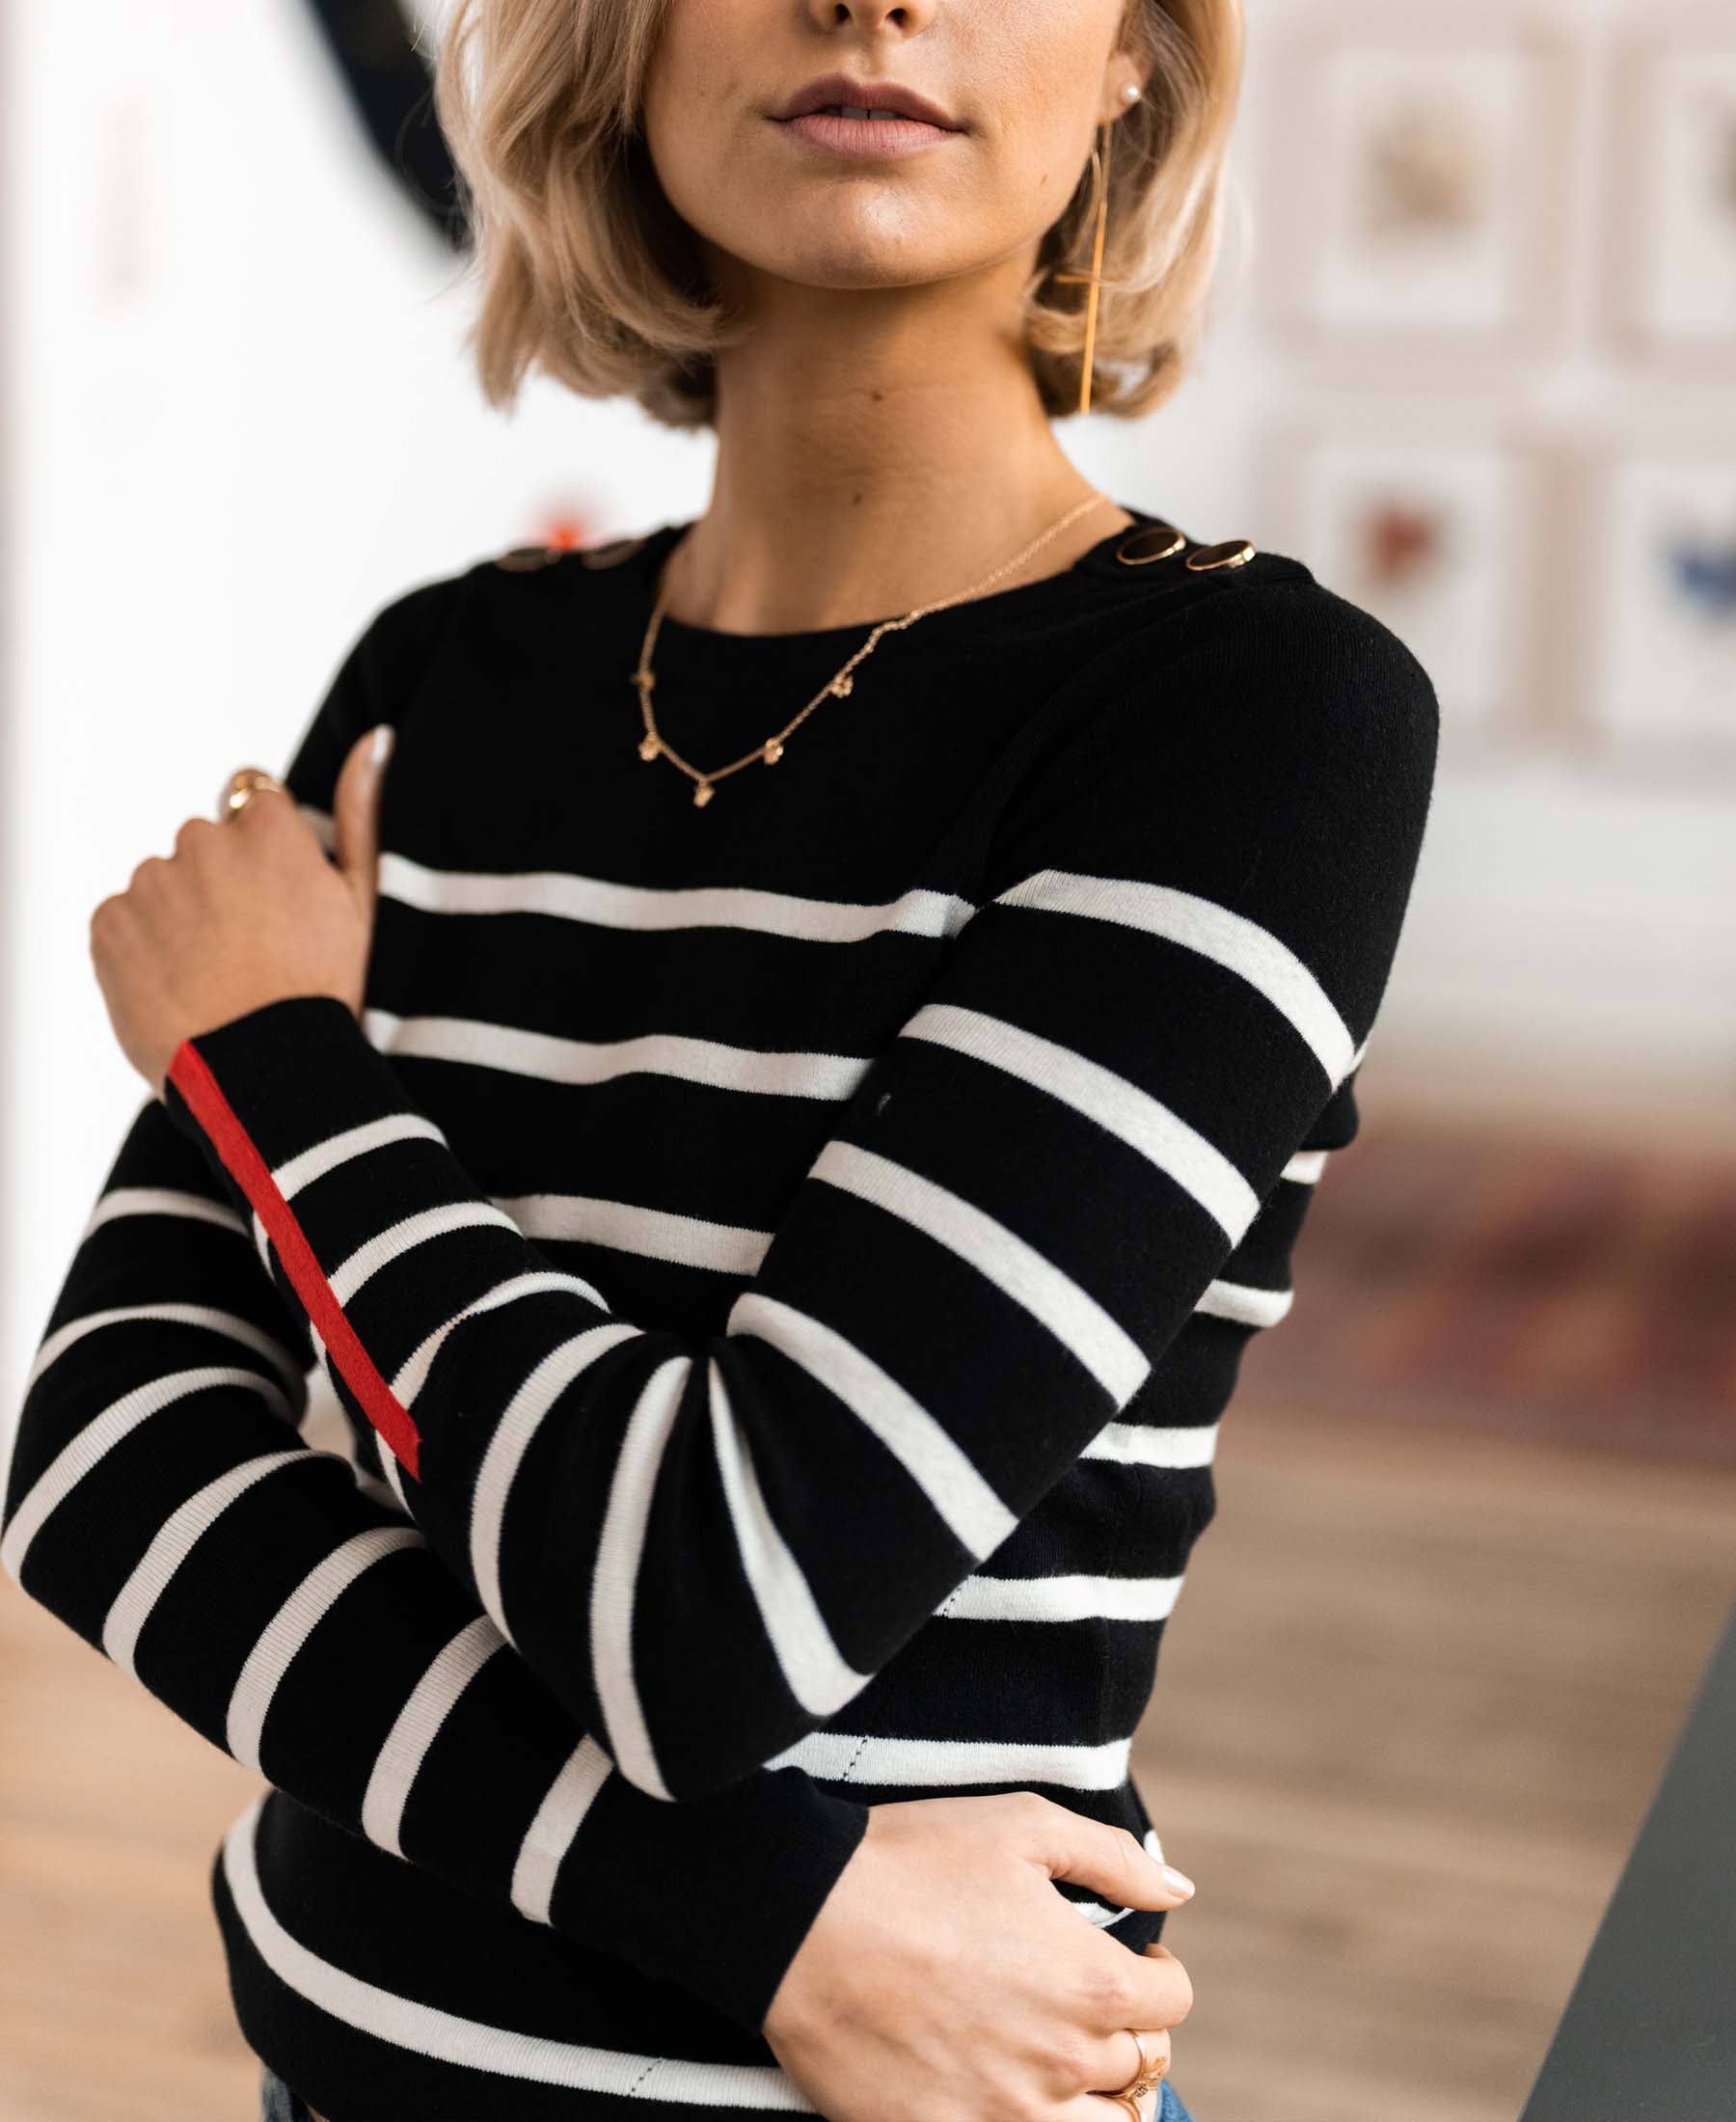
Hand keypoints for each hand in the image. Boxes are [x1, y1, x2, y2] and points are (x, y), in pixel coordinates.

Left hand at [89, 726, 393, 1099]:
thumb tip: (377, 737)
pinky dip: (143, 947)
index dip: (263, 848)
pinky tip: (180, 986)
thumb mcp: (362, 899)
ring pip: (163, 884)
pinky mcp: (108, 922)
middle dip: (220, 881)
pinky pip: (124, 920)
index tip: (275, 897)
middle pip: (203, 843)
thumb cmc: (326, 987)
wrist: (264, 1071)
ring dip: (180, 916)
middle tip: (251, 949)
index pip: (249, 799)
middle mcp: (201, 840)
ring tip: (215, 976)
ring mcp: (149, 881)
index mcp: (266, 828)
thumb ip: (363, 810)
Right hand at [762, 1791, 1195, 2121]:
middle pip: (1139, 2067)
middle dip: (1119, 2029)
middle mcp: (1064, 2063)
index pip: (1173, 2001)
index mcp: (1093, 1983)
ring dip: (1090, 2098)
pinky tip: (997, 2087)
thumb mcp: (1021, 1825)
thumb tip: (1177, 1891)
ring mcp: (1008, 2117)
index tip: (1119, 1955)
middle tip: (1070, 1997)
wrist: (798, 1920)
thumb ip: (1113, 1860)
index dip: (1152, 1970)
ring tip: (1050, 2057)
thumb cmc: (910, 1861)